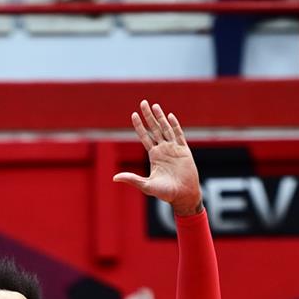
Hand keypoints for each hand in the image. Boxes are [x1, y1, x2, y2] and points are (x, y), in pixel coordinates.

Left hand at [113, 100, 201, 216]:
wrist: (183, 196)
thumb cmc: (165, 193)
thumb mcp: (146, 185)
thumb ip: (132, 179)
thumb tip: (114, 178)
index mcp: (154, 155)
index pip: (145, 136)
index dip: (139, 126)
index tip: (134, 114)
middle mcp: (163, 150)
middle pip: (154, 128)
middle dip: (149, 116)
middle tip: (143, 102)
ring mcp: (174, 149)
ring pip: (166, 129)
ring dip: (160, 117)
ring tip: (154, 106)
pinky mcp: (184, 151)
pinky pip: (179, 135)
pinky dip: (174, 125)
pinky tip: (169, 116)